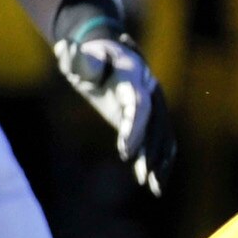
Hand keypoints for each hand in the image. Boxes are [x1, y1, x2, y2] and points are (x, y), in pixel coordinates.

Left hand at [50, 0, 172, 195]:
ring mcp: (155, 104)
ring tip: (154, 188)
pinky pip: (162, 139)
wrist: (110, 50)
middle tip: (143, 177)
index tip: (125, 153)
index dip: (134, 130)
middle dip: (151, 152)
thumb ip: (78, 60)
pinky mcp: (152, 117)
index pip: (139, 108)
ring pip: (163, 135)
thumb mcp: (80, 56)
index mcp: (135, 78)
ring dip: (160, 161)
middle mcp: (151, 91)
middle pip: (156, 125)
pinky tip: (156, 184)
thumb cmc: (90, 55)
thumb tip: (73, 59)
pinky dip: (162, 161)